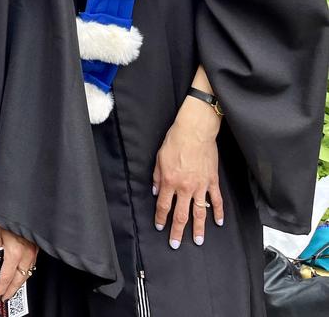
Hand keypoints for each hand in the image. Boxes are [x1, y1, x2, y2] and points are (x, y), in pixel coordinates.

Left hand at [0, 222, 37, 301]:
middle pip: (19, 279)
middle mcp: (26, 254)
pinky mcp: (37, 248)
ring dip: (19, 283)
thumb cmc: (7, 215)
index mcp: (14, 251)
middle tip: (5, 297)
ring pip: (27, 273)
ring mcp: (33, 252)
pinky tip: (20, 275)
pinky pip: (31, 265)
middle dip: (11, 289)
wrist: (22, 206)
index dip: (1, 286)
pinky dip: (25, 273)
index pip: (6, 275)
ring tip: (12, 289)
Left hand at [153, 98, 222, 249]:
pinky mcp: (212, 181)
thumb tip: (156, 192)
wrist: (194, 132)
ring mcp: (201, 186)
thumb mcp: (158, 159)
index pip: (164, 206)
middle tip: (176, 244)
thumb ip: (157, 178)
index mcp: (170, 182)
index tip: (159, 227)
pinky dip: (218, 212)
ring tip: (198, 240)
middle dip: (177, 231)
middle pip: (181, 214)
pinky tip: (218, 222)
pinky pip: (216, 200)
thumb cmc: (175, 142)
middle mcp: (185, 187)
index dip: (161, 218)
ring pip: (200, 212)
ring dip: (199, 228)